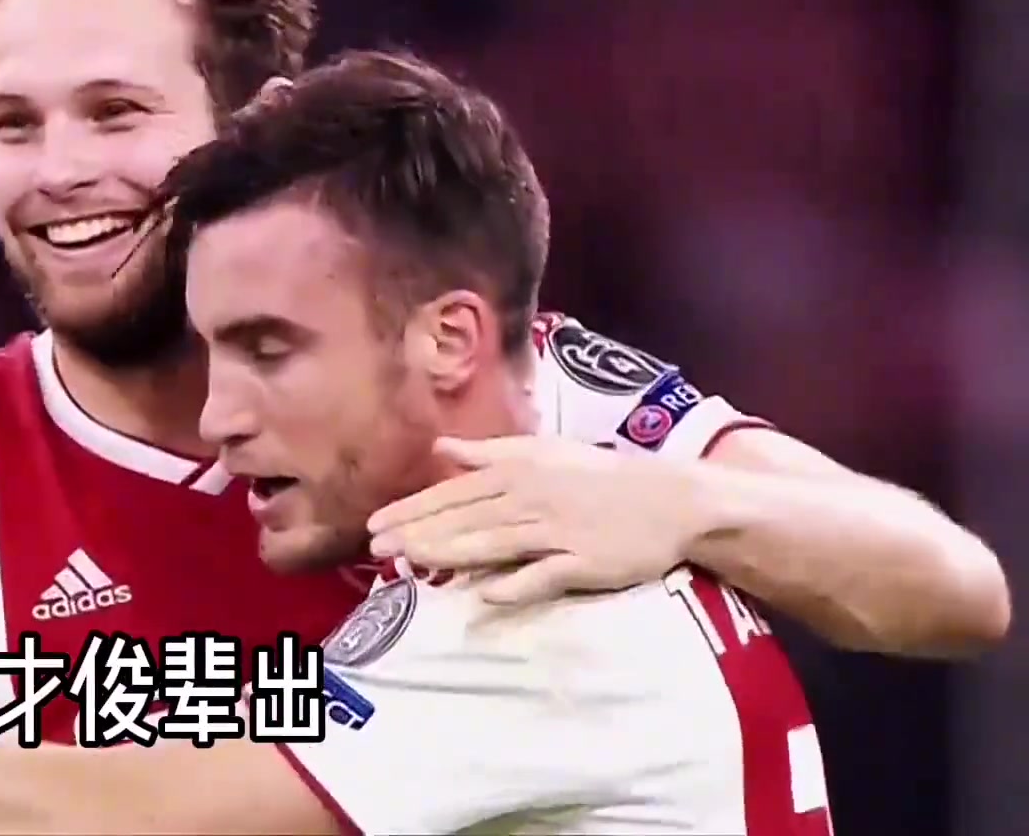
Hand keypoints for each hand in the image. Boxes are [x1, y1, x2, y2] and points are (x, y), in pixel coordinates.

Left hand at [368, 436, 705, 604]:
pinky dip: (518, 584)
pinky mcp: (585, 562)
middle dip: (417, 532)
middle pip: (465, 518)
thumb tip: (439, 448)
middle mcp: (531, 498)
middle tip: (376, 549)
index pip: (453, 492)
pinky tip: (487, 596)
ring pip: (495, 544)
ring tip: (411, 563)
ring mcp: (558, 531)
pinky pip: (545, 575)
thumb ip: (489, 453)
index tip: (374, 525)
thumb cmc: (598, 476)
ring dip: (451, 553)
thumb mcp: (543, 452)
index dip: (412, 509)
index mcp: (517, 472)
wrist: (670, 499)